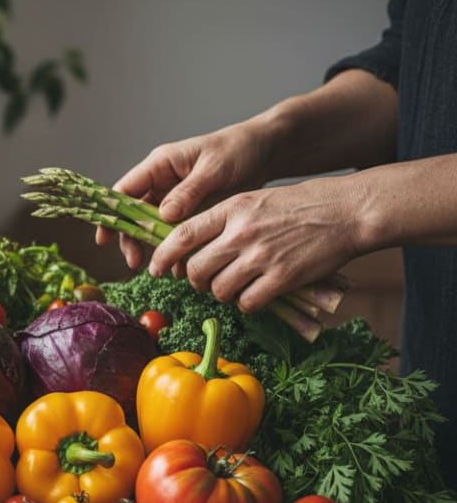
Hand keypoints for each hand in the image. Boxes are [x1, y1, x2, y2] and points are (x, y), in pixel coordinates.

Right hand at [96, 121, 273, 268]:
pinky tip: (182, 267)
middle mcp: (162, 182)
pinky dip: (176, 250)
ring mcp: (175, 199)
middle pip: (134, 214)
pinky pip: (176, 234)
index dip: (111, 214)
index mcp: (160, 165)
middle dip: (132, 239)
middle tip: (137, 263)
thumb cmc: (237, 150)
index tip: (105, 239)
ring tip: (162, 269)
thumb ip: (187, 192)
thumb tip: (163, 215)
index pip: (125, 190)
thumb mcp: (213, 169)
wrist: (265, 152)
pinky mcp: (190, 212)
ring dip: (154, 249)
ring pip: (153, 227)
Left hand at [147, 175, 365, 311]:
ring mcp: (261, 256)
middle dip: (195, 281)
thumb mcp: (255, 200)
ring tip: (235, 286)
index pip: (182, 235)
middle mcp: (241, 232)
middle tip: (205, 282)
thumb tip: (192, 247)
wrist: (347, 211)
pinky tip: (256, 294)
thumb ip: (224, 220)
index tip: (156, 268)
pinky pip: (247, 303)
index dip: (163, 256)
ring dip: (222, 294)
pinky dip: (247, 303)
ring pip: (219, 289)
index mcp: (232, 209)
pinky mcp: (281, 278)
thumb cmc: (300, 206)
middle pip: (195, 269)